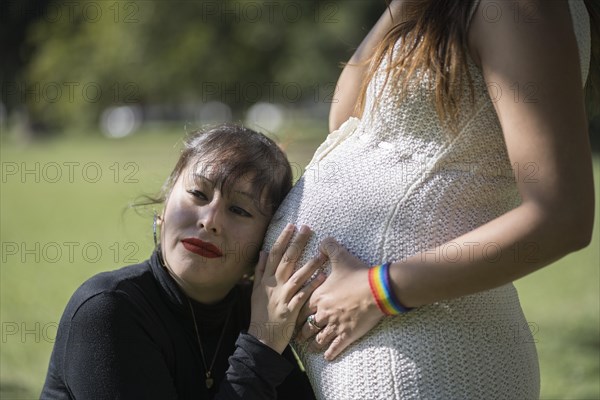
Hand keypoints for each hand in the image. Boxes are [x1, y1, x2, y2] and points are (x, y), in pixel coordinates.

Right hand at [249, 224, 325, 353]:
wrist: (261, 338)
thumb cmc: (260, 313)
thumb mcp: (256, 290)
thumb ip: (260, 270)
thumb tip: (263, 251)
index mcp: (265, 279)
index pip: (274, 254)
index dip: (283, 239)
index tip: (292, 225)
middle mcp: (273, 286)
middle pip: (286, 260)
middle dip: (297, 243)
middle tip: (308, 229)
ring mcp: (282, 297)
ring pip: (297, 277)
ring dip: (309, 264)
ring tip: (321, 253)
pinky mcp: (291, 310)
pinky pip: (303, 295)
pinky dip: (312, 286)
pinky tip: (322, 277)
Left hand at [296, 237, 383, 360]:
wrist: (378, 289)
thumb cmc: (358, 273)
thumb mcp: (341, 256)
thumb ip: (329, 247)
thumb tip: (323, 240)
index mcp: (318, 296)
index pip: (300, 307)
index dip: (296, 312)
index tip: (293, 316)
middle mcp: (323, 313)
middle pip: (306, 326)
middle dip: (302, 331)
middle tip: (298, 335)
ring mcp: (335, 325)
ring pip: (318, 339)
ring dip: (313, 344)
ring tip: (310, 347)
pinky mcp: (347, 335)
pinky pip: (334, 348)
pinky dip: (329, 353)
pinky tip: (327, 357)